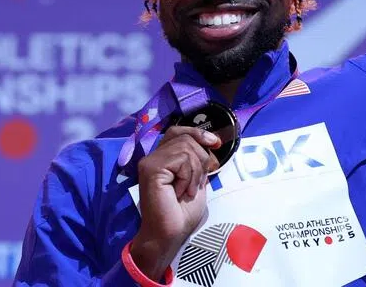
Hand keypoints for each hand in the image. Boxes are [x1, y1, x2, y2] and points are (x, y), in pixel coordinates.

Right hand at [129, 126, 221, 279]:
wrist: (170, 234)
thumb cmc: (182, 213)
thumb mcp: (197, 180)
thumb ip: (198, 161)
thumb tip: (211, 142)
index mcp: (162, 158)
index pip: (178, 131)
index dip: (197, 133)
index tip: (215, 143)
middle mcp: (153, 157)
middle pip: (186, 137)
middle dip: (201, 158)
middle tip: (197, 183)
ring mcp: (150, 162)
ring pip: (186, 148)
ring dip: (195, 172)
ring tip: (188, 190)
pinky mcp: (150, 169)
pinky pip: (181, 160)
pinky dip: (188, 177)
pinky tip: (180, 192)